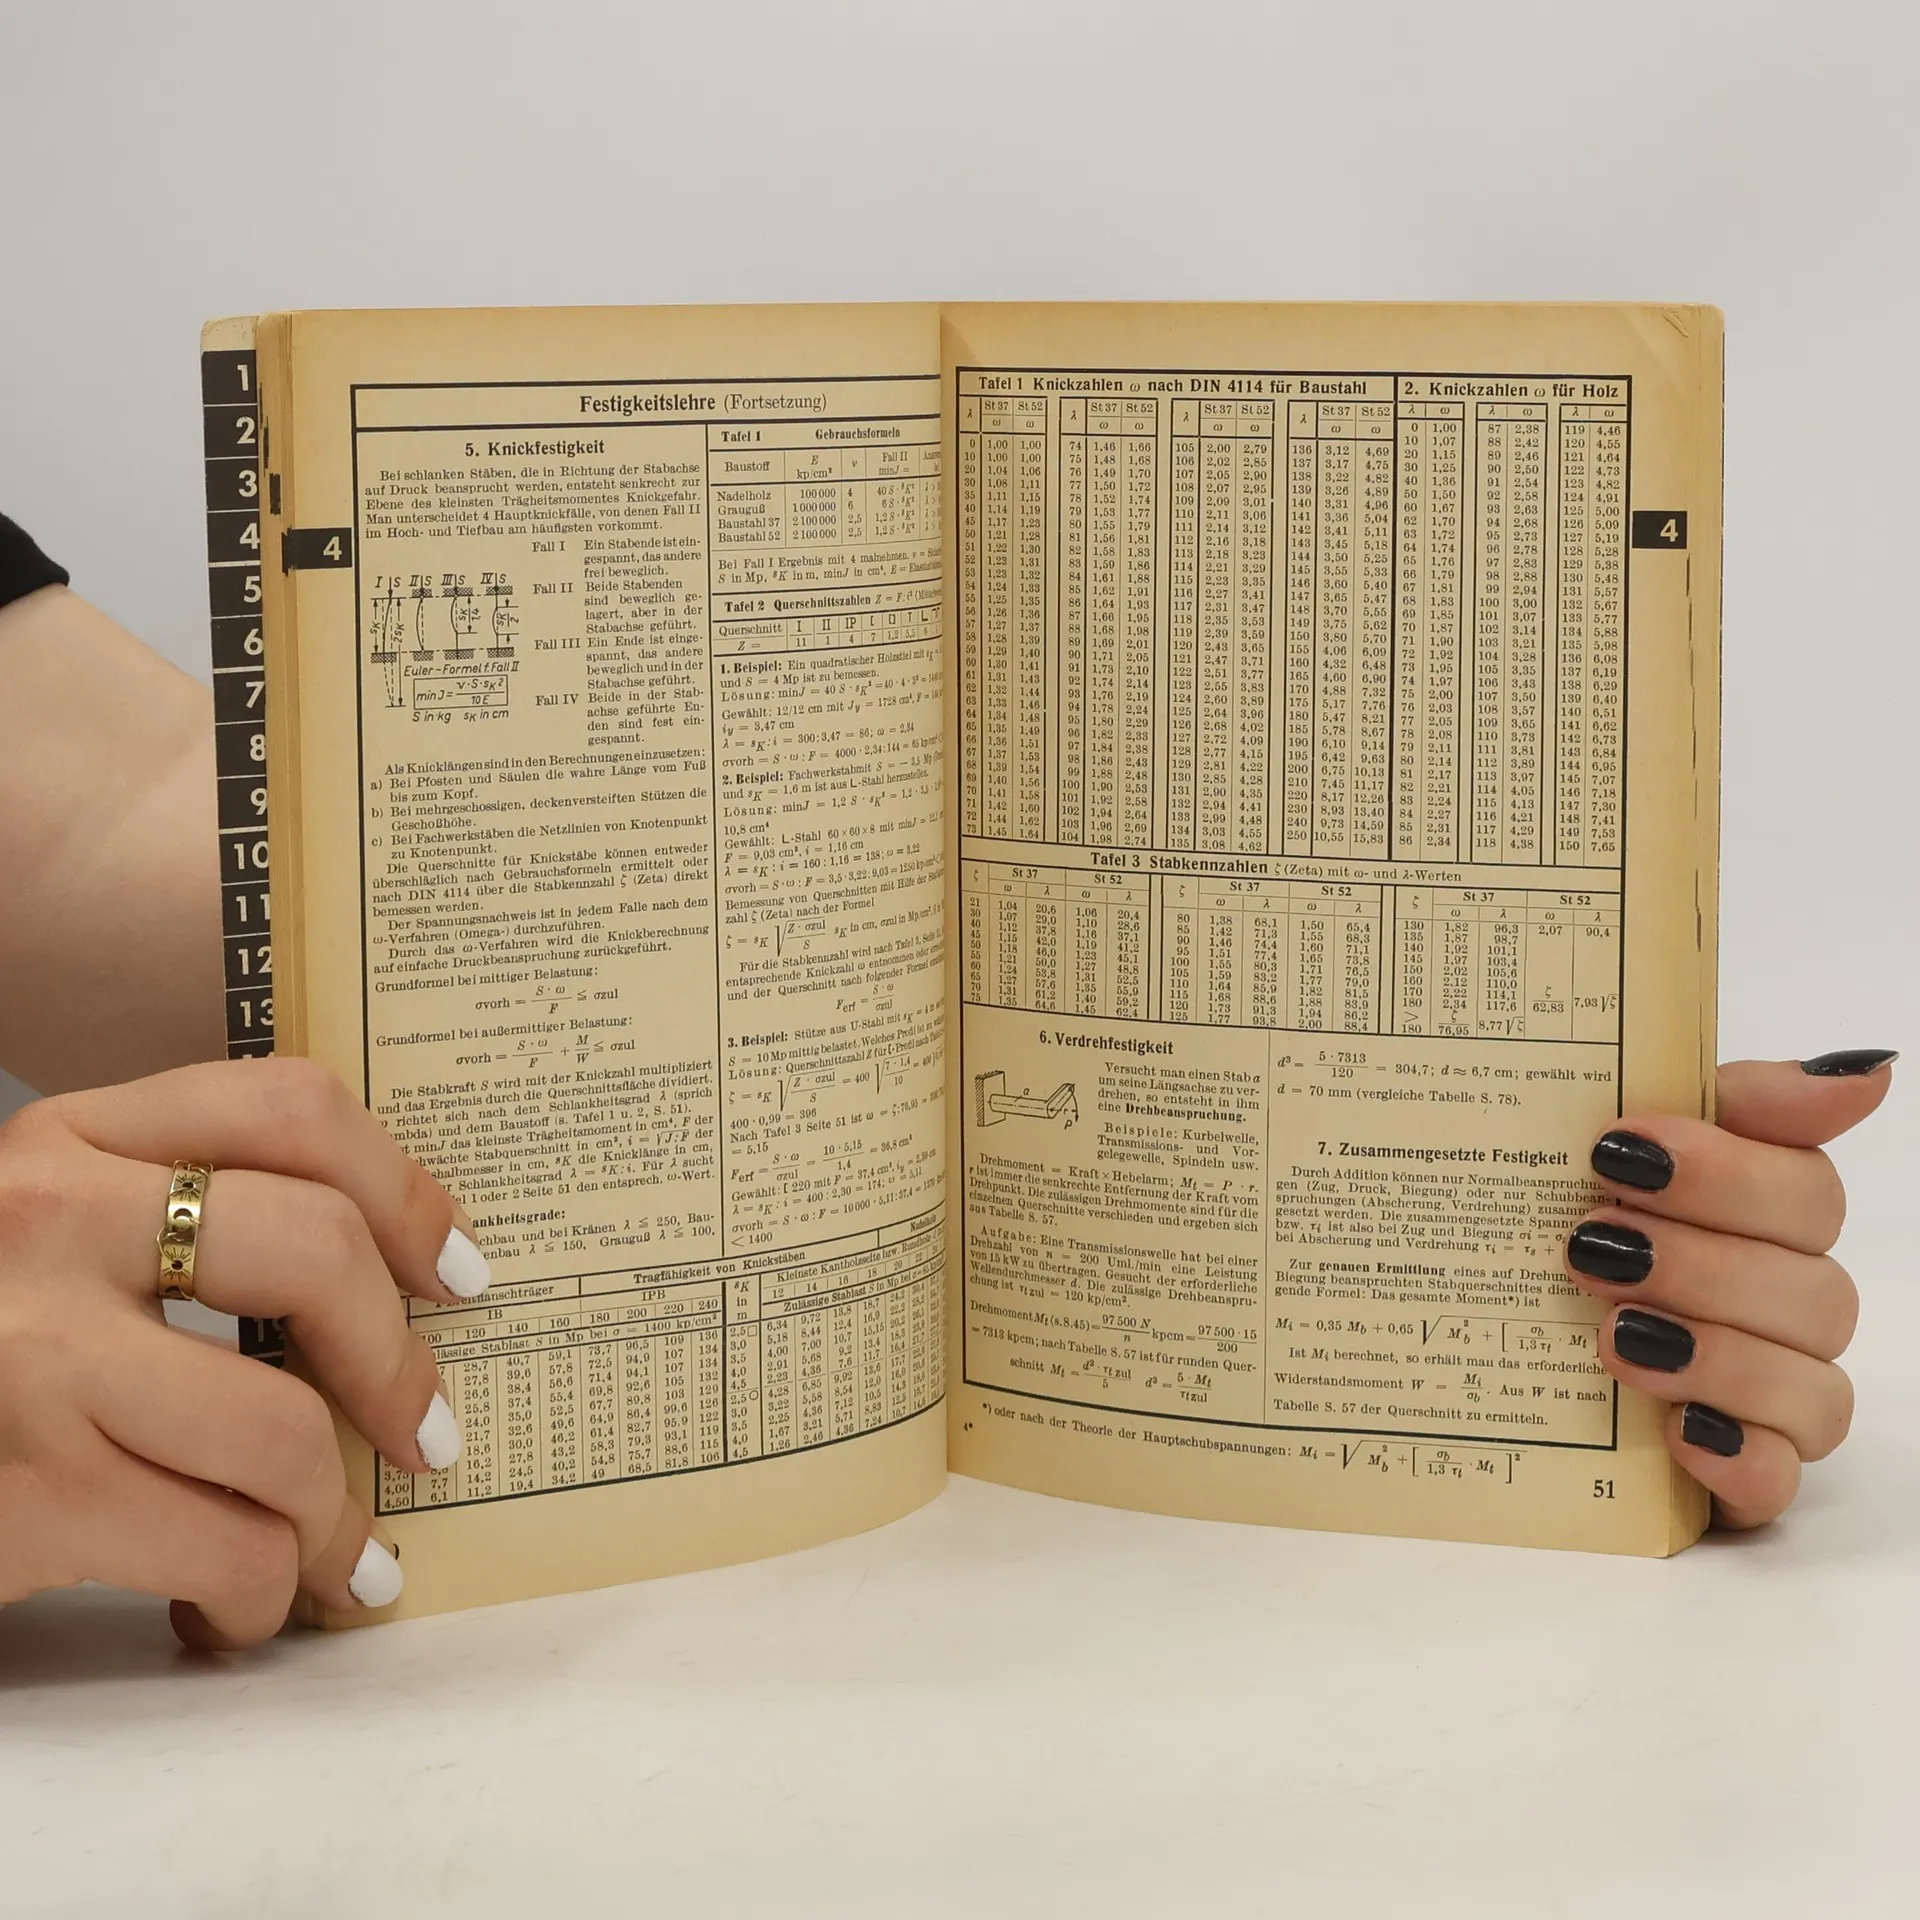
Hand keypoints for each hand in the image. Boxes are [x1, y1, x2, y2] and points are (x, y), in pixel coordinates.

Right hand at [0, 1058, 490, 1646]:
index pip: (289, 1108)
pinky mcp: (24, 1494)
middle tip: (429, 1435)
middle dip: (398, 1364)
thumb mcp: (42, 1237)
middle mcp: (47, 1224)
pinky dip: (260, 1597)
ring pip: (284, 1432)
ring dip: (335, 1523)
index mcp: (69, 1142)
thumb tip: (380, 1285)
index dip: (405, 1188)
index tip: (458, 1271)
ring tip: (336, 1558)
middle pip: (315, 1251)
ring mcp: (31, 1359)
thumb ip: (172, 1217)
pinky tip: (236, 1609)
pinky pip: (224, 1550)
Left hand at [1563, 1051, 1894, 1528]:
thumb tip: (1867, 1070)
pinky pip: (1778, 1479)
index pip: (1806, 1190)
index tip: (1616, 1150)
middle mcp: (1784, 1305)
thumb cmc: (1566, 1231)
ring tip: (1610, 1333)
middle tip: (1590, 1244)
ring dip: (1714, 1354)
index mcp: (1763, 1218)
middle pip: (1812, 1288)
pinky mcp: (1740, 1473)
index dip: (1725, 1170)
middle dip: (1699, 1262)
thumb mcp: (1609, 1151)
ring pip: (1810, 1385)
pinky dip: (1737, 1457)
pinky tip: (1679, 1432)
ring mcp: (1771, 1395)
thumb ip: (1724, 1100)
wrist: (1489, 1349)